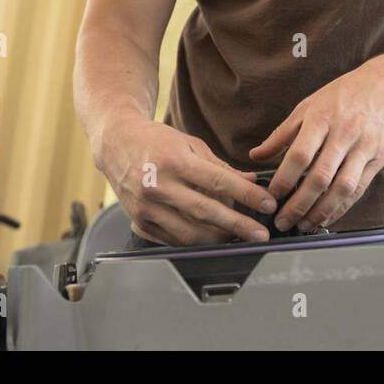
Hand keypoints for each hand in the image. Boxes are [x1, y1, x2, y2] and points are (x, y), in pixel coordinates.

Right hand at [95, 112, 279, 245]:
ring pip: (188, 233)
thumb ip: (220, 166)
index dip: (247, 195)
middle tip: (259, 234)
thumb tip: (252, 181)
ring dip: (218, 238)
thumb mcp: (190, 143)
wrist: (116, 144)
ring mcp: (146, 207)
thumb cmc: (157, 141)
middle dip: (238, 225)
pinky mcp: (139, 222)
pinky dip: (194, 242)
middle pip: (205, 212)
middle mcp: (158, 185)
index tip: (267, 204)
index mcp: (175, 160)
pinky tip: (210, 237)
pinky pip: (171, 240)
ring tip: (236, 236)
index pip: (219, 181)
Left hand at [249, 54, 383, 232]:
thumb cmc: (341, 96)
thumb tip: (255, 156)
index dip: (284, 179)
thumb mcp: (307, 106)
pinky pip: (359, 189)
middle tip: (283, 221)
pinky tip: (327, 217)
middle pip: (320, 176)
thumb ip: (281, 134)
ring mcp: (364, 147)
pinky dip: (342, 207)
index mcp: (322, 118)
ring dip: (321, 211)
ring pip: (342, 187)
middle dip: (299, 204)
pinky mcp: (379, 158)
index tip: (271, 196)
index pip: (300, 154)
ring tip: (304, 225)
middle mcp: (344, 133)